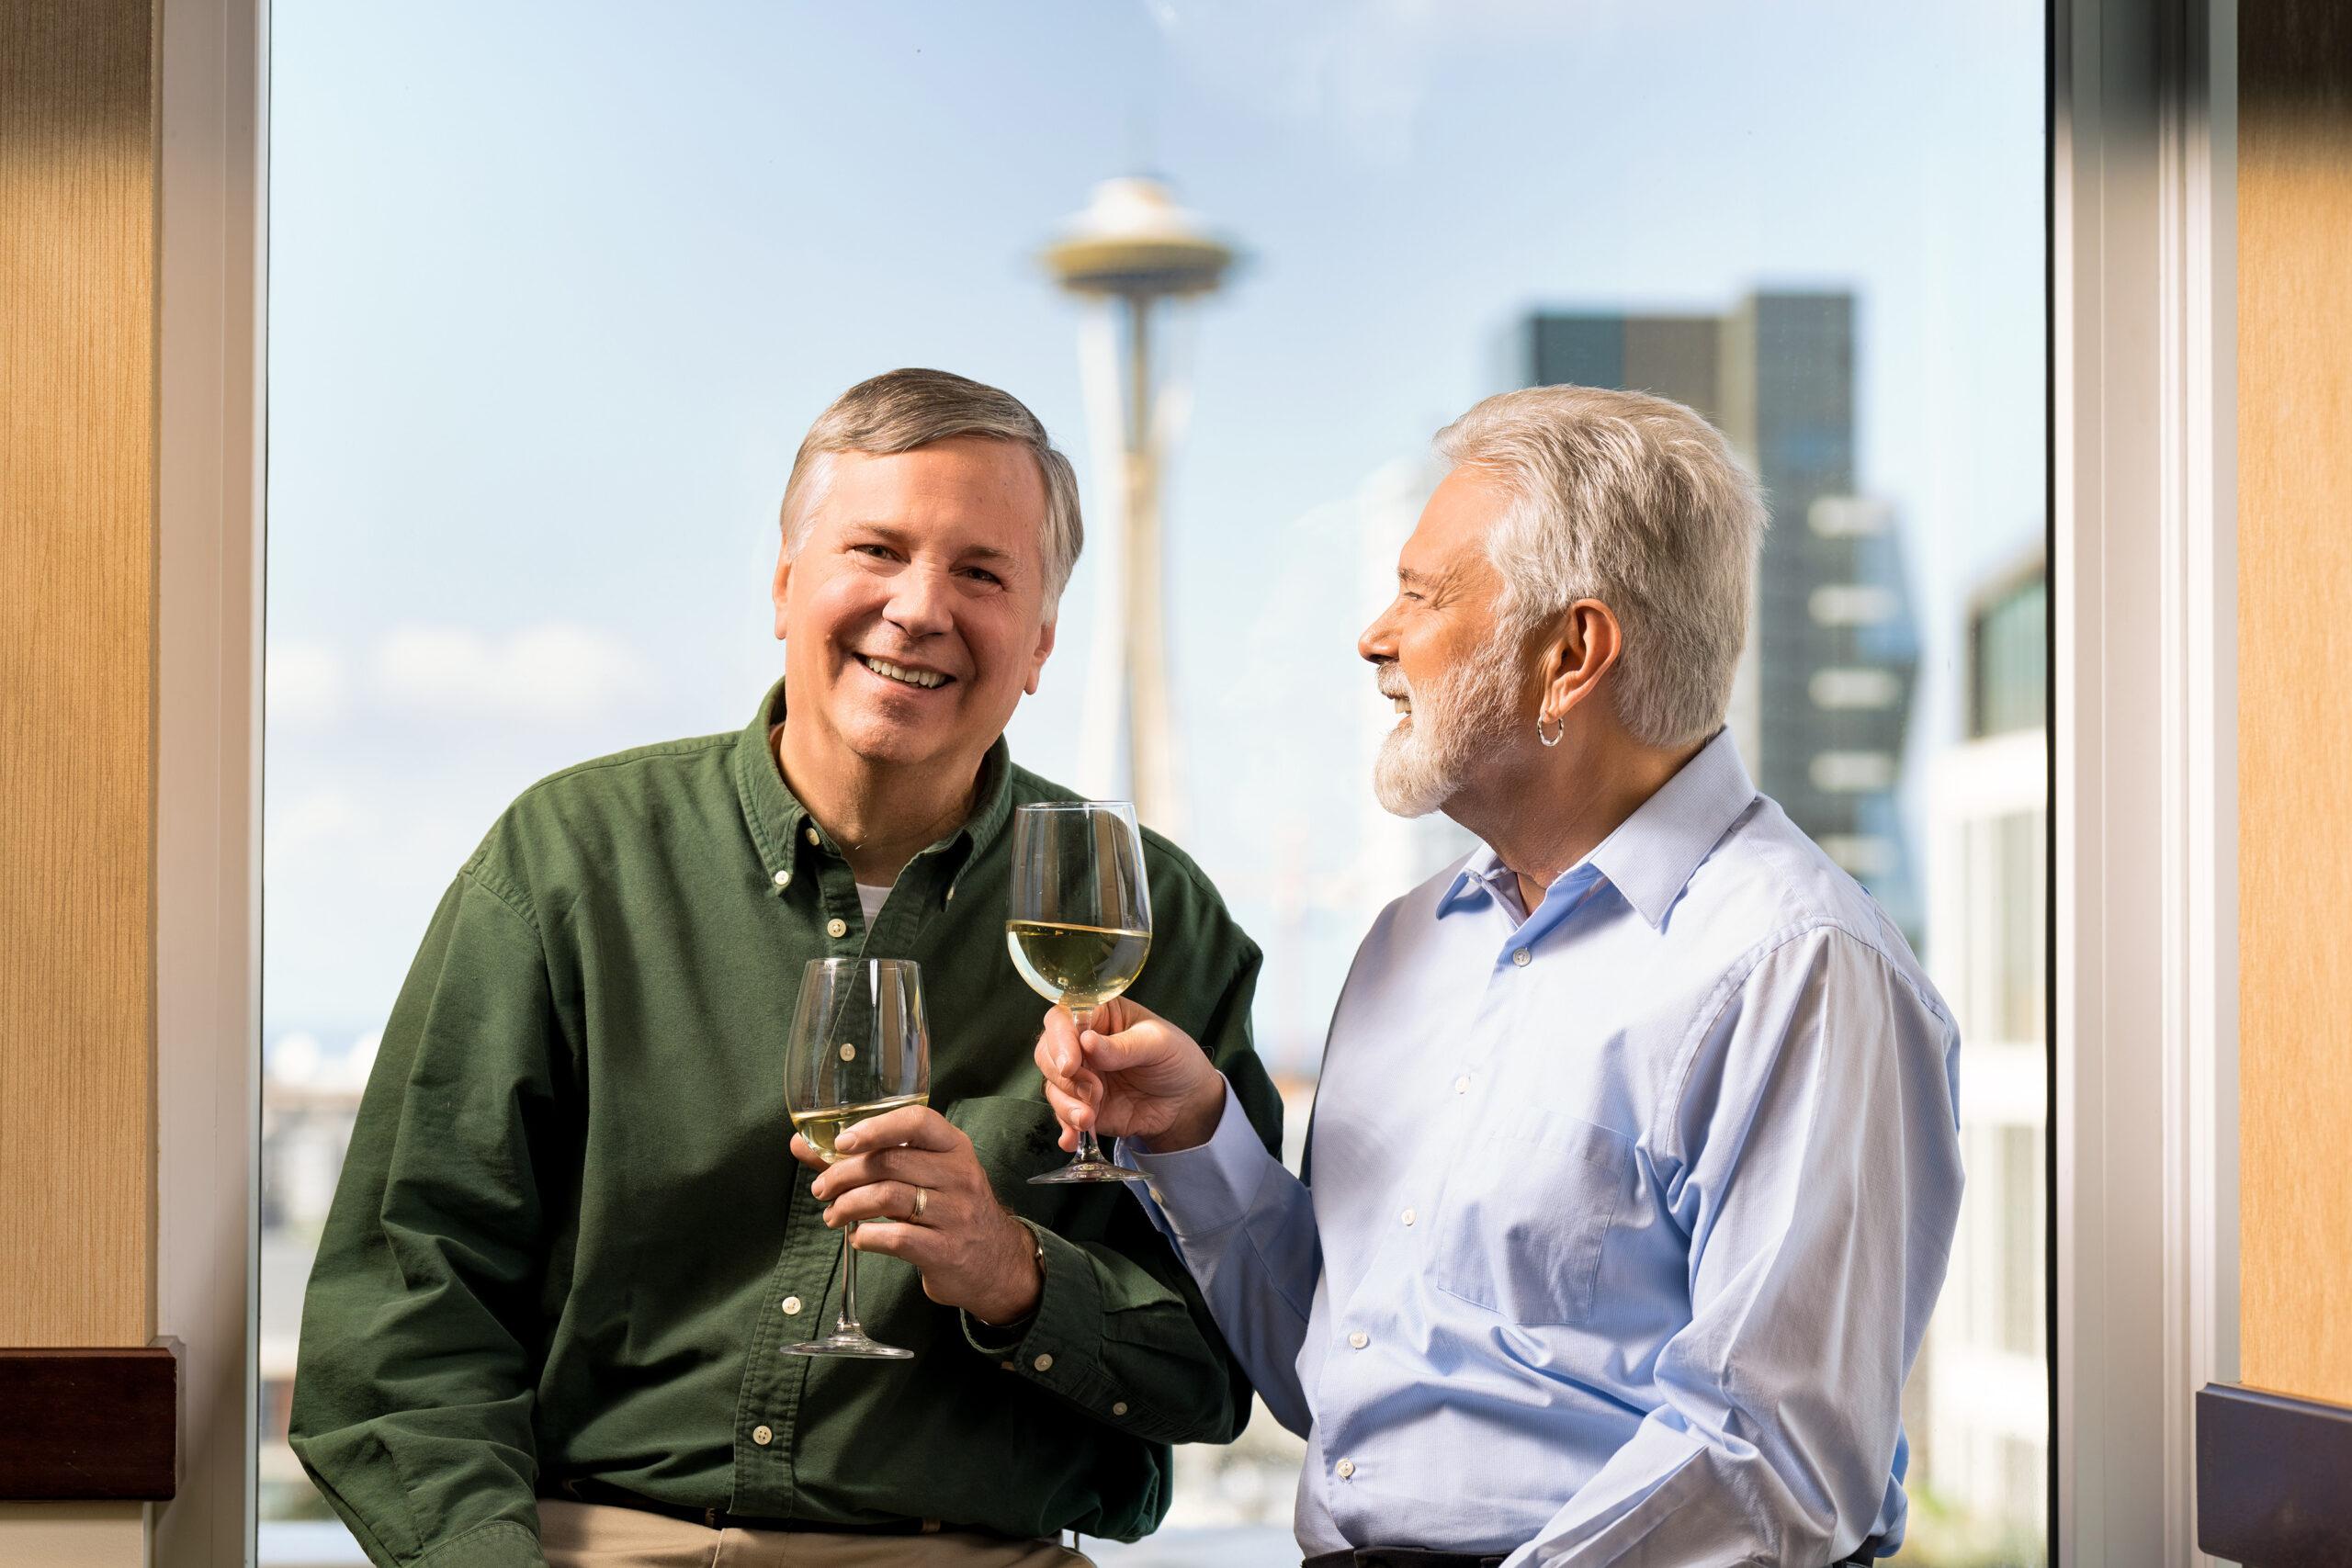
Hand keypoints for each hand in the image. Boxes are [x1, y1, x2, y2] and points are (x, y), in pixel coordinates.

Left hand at [792, 1105, 1041, 1325]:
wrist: (997, 1263)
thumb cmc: (950, 1210)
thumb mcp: (924, 1176)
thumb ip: (866, 1158)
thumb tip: (799, 1144)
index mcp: (954, 1147)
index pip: (917, 1121)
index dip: (876, 1127)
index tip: (842, 1142)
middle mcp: (959, 1174)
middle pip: (890, 1162)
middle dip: (844, 1175)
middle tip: (822, 1189)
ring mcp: (955, 1213)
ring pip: (887, 1198)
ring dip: (848, 1207)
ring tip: (833, 1216)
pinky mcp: (946, 1250)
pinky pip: (895, 1237)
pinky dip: (866, 1237)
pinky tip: (858, 1238)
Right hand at [1033, 997, 1225, 1153]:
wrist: (1187, 1103)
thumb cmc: (1176, 1059)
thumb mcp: (1158, 1044)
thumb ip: (1122, 1046)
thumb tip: (1086, 1042)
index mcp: (1100, 1015)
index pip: (1063, 1018)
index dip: (1060, 1039)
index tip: (1071, 1064)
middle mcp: (1082, 1043)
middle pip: (1047, 1052)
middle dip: (1063, 1076)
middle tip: (1092, 1091)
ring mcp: (1081, 1076)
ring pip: (1053, 1086)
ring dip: (1066, 1105)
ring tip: (1089, 1118)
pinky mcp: (1083, 1105)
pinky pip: (1063, 1115)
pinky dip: (1066, 1127)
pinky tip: (1072, 1139)